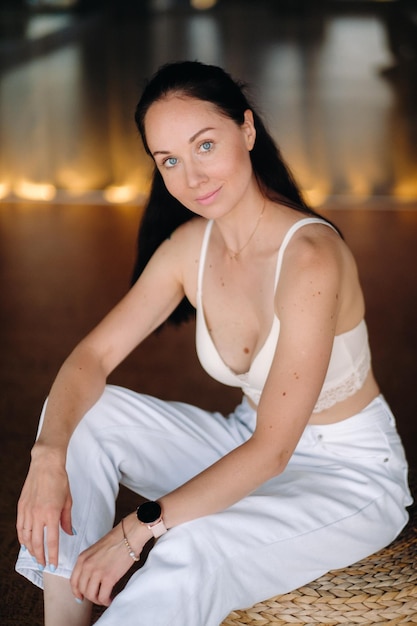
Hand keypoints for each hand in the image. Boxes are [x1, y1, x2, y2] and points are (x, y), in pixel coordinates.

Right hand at [16, 445, 72, 568]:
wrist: (46, 465)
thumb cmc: (60, 481)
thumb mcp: (68, 500)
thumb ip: (67, 519)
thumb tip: (69, 533)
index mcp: (51, 514)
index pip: (51, 541)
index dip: (53, 555)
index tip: (54, 564)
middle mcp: (37, 515)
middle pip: (37, 543)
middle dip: (40, 557)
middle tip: (44, 564)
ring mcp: (27, 511)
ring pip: (26, 537)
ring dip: (31, 549)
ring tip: (36, 556)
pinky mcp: (21, 507)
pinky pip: (20, 527)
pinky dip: (22, 538)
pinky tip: (26, 543)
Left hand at [70, 513, 150, 605]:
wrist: (129, 534)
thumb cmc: (116, 539)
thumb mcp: (95, 550)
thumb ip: (90, 562)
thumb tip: (91, 577)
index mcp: (83, 558)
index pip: (73, 581)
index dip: (77, 592)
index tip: (81, 597)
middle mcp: (87, 566)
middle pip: (82, 590)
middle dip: (90, 596)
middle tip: (98, 596)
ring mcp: (97, 572)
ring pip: (91, 595)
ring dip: (98, 599)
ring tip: (105, 598)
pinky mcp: (109, 577)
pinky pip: (103, 596)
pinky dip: (106, 601)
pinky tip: (111, 598)